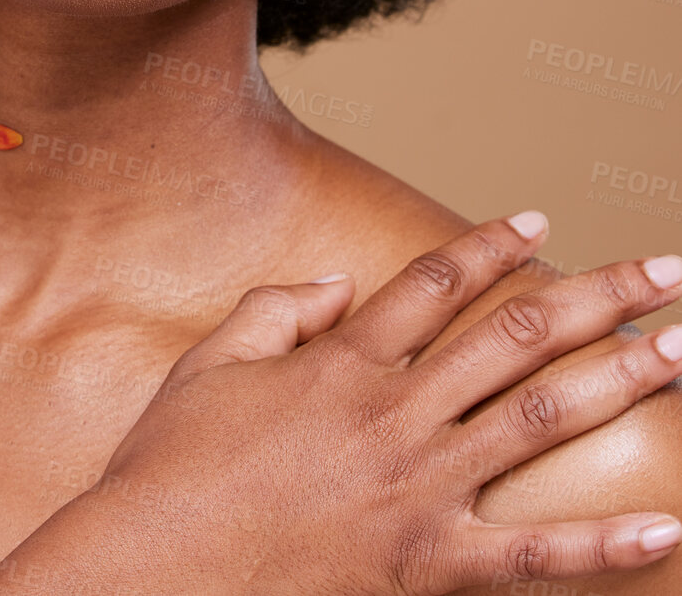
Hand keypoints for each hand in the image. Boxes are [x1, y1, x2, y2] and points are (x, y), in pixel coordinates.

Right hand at [70, 213, 681, 594]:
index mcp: (343, 364)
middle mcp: (395, 416)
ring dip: (620, 383)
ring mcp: (418, 491)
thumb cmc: (170, 471)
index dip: (489, 245)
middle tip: (665, 273)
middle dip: (599, 298)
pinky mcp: (427, 567)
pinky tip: (666, 528)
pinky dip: (602, 546)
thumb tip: (341, 281)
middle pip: (515, 337)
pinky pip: (532, 557)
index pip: (434, 284)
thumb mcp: (208, 365)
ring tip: (680, 354)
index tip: (538, 220)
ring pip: (539, 420)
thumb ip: (277, 309)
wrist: (153, 573)